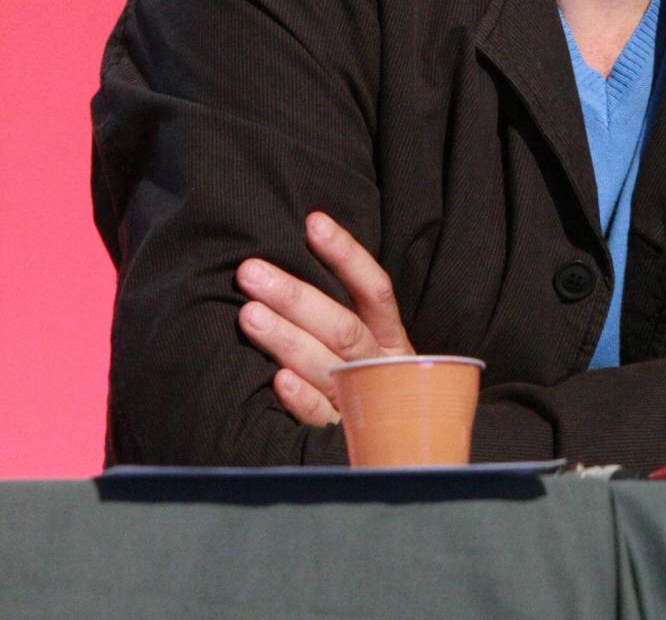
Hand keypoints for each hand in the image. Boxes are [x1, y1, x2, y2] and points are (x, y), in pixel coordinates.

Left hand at [236, 212, 412, 426]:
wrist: (402, 457)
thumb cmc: (369, 388)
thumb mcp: (372, 349)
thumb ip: (343, 314)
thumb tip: (300, 257)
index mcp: (390, 340)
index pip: (373, 289)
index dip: (346, 255)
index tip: (313, 222)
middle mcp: (380, 368)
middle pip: (342, 326)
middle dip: (295, 296)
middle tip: (251, 271)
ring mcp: (365, 405)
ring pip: (329, 364)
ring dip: (288, 338)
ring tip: (248, 314)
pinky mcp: (344, 440)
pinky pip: (321, 417)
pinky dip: (301, 398)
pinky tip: (276, 379)